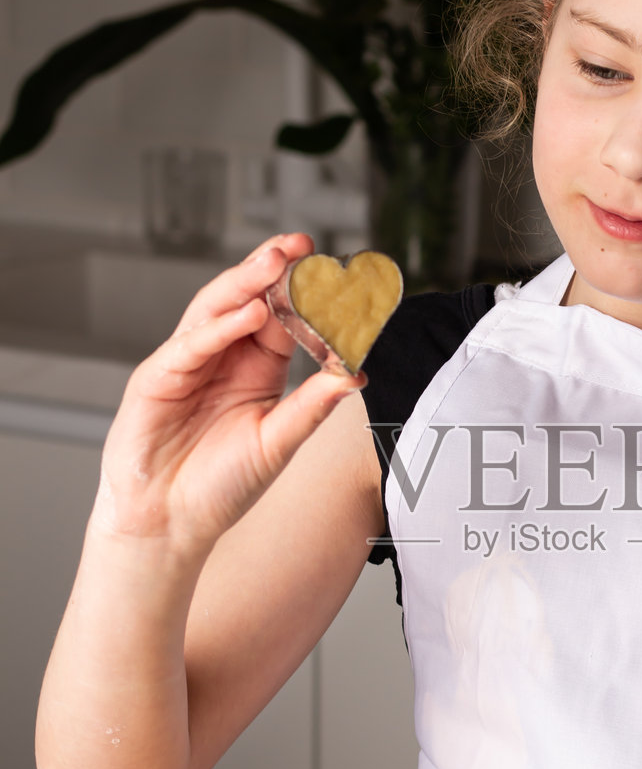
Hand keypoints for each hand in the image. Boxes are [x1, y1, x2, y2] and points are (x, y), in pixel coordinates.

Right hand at [94, 233, 361, 555]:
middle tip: (300, 245)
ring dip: (244, 284)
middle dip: (271, 269)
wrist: (172, 523)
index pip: (280, 316)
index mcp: (254, 367)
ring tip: (275, 263)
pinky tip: (248, 313)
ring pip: (214, 311)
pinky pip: (189, 346)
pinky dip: (218, 328)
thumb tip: (357, 375)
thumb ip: (314, 406)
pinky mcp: (157, 379)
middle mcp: (221, 357)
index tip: (330, 267)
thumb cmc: (221, 485)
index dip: (301, 291)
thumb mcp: (278, 441)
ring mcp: (187, 364)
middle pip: (246, 300)